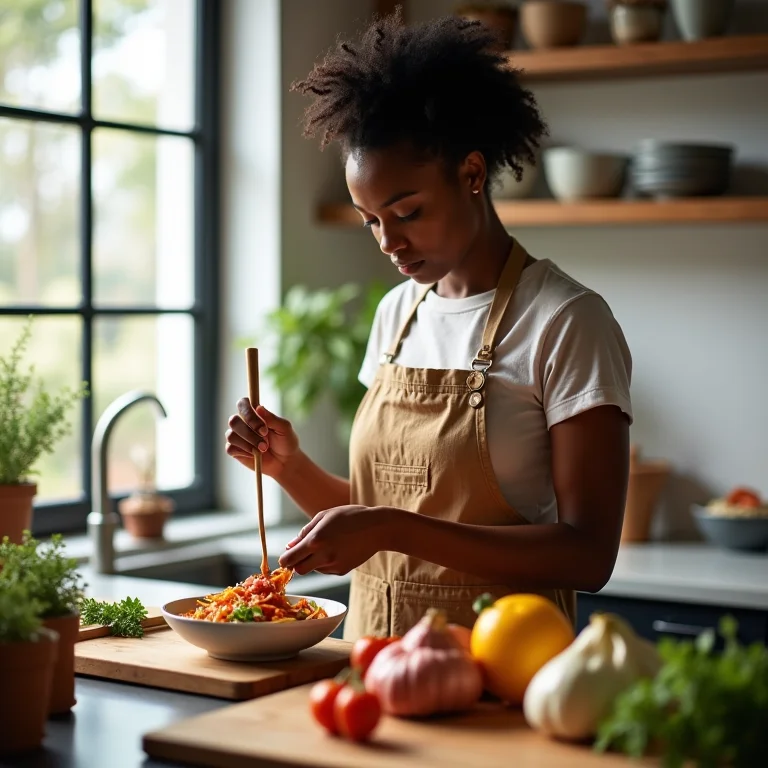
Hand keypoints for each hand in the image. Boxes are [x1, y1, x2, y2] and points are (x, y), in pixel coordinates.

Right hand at [225, 399, 299, 479]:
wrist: (285, 462)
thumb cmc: (285, 441)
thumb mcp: (284, 428)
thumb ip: (272, 418)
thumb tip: (259, 407)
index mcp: (254, 413)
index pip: (242, 404)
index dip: (248, 413)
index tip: (264, 428)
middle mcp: (243, 422)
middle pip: (233, 420)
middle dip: (249, 433)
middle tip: (265, 443)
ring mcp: (237, 436)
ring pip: (231, 435)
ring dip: (248, 444)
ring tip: (263, 450)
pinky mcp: (235, 450)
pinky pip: (230, 448)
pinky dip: (243, 452)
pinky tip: (254, 455)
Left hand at [278, 506, 395, 575]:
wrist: (377, 528)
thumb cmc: (350, 516)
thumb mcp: (324, 516)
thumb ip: (304, 532)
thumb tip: (289, 546)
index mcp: (316, 540)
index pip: (289, 560)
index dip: (284, 560)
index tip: (285, 557)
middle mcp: (323, 556)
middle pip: (299, 570)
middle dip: (297, 564)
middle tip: (301, 553)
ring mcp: (334, 565)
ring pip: (313, 570)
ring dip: (312, 561)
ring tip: (327, 544)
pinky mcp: (342, 571)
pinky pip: (326, 570)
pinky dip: (325, 562)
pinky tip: (337, 549)